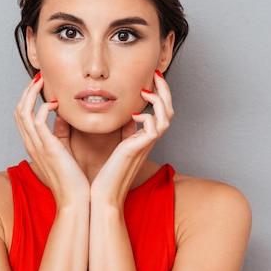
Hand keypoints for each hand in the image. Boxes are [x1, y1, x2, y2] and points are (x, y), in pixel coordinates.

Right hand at [14, 74, 89, 206]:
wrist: (77, 200)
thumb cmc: (75, 181)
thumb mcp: (65, 154)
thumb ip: (61, 136)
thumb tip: (64, 120)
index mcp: (35, 146)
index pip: (23, 117)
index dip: (29, 99)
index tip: (41, 86)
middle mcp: (32, 145)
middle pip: (19, 111)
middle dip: (27, 92)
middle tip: (39, 78)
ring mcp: (37, 146)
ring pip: (23, 111)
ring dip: (31, 93)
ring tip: (42, 81)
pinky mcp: (47, 147)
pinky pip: (37, 120)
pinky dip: (43, 106)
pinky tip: (56, 103)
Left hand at [91, 71, 173, 207]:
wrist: (101, 196)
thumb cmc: (104, 176)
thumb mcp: (113, 147)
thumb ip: (121, 132)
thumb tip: (121, 116)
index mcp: (142, 139)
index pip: (159, 112)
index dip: (158, 95)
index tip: (149, 81)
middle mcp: (147, 141)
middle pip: (168, 110)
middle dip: (164, 90)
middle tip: (155, 74)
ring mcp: (145, 145)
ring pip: (167, 116)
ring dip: (160, 98)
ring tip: (148, 88)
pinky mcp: (138, 149)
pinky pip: (156, 127)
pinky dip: (149, 116)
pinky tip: (136, 114)